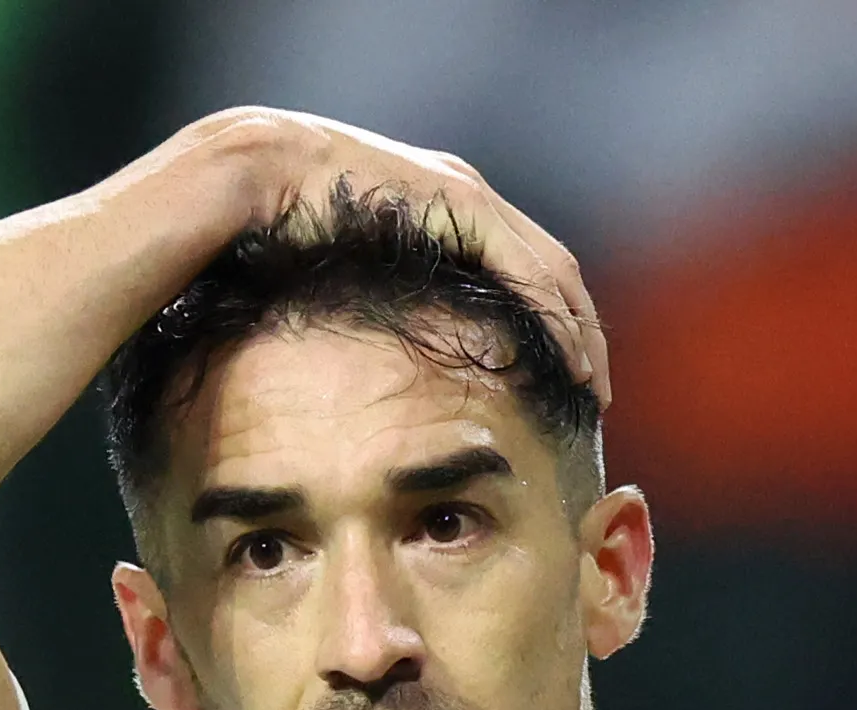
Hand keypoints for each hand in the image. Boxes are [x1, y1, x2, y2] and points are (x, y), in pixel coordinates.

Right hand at [196, 106, 610, 405]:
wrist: (262, 172)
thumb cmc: (284, 225)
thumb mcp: (350, 273)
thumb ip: (386, 300)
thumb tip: (384, 357)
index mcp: (448, 207)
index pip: (525, 269)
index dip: (552, 322)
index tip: (563, 375)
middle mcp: (470, 196)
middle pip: (553, 271)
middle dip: (580, 332)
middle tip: (594, 391)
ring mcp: (470, 196)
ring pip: (554, 273)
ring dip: (580, 333)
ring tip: (592, 387)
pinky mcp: (463, 206)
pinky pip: (529, 271)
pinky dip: (555, 318)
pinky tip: (569, 360)